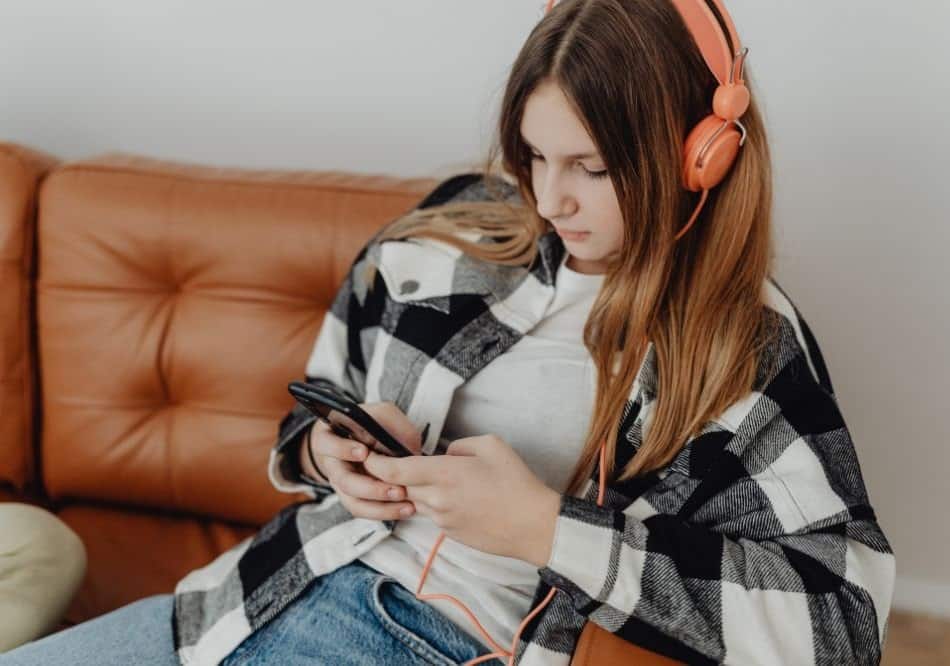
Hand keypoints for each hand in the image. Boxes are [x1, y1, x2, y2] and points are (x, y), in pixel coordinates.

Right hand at [306, 402, 422, 520]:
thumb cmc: (373, 425)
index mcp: (330, 438)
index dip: (343, 449)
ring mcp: (342, 484)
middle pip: (343, 481)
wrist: (367, 442)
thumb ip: (392, 425)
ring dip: (380, 506)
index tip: (363, 452)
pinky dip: (385, 511)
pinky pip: (365, 510)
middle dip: (370, 487)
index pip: (326, 443)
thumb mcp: (382, 415)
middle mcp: (332, 464)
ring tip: (406, 504)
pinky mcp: (354, 499)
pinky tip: (405, 509)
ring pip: (353, 502)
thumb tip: (408, 448)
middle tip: (396, 489)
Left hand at [362, 434, 561, 566]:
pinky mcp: (450, 534)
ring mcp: (442, 519)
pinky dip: (438, 505)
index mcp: (444, 474)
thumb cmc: (516, 482)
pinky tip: (463, 499)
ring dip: (419, 491)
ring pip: (417, 501)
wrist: (533, 525)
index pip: (394, 471)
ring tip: (445, 481)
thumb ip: (458, 446)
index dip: (375, 463)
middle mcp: (437, 499)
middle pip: (399, 487)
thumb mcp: (490, 445)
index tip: (368, 455)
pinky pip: (434, 515)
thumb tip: (445, 455)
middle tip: (397, 463)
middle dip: (394, 476)